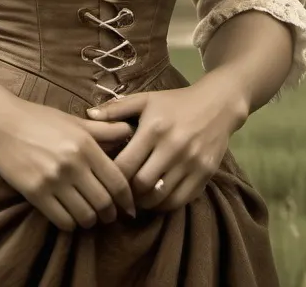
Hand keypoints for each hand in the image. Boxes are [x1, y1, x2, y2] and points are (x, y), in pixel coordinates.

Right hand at [0, 95, 138, 230]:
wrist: (1, 122)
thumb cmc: (39, 119)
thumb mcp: (73, 121)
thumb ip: (103, 130)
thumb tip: (129, 130)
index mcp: (85, 144)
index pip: (117, 181)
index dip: (127, 199)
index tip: (129, 207)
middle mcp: (72, 163)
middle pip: (104, 202)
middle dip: (110, 213)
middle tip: (109, 215)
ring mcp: (53, 180)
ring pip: (85, 216)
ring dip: (90, 220)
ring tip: (89, 216)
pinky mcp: (35, 193)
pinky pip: (62, 221)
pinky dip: (71, 223)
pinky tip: (70, 216)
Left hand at [86, 79, 249, 211]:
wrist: (217, 105)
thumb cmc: (175, 103)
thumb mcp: (146, 99)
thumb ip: (116, 109)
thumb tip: (88, 116)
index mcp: (154, 128)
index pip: (126, 164)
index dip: (112, 177)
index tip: (106, 180)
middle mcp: (173, 147)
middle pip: (142, 184)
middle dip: (128, 192)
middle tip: (120, 192)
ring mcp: (191, 163)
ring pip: (161, 197)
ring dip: (145, 202)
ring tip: (136, 197)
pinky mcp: (205, 175)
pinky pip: (180, 200)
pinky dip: (165, 204)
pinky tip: (156, 198)